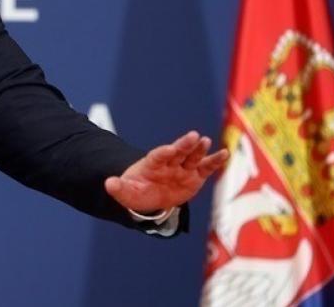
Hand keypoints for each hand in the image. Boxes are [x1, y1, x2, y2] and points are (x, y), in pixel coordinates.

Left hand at [105, 131, 228, 213]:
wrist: (150, 197)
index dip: (164, 153)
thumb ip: (118, 188)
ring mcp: (183, 168)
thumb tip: (109, 184)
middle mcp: (169, 163)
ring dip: (199, 149)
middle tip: (193, 136)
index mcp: (151, 164)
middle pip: (178, 152)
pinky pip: (206, 168)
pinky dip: (215, 161)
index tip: (170, 150)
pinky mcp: (195, 175)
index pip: (158, 156)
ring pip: (192, 157)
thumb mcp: (126, 192)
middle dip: (184, 145)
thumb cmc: (137, 191)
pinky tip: (225, 154)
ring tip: (206, 141)